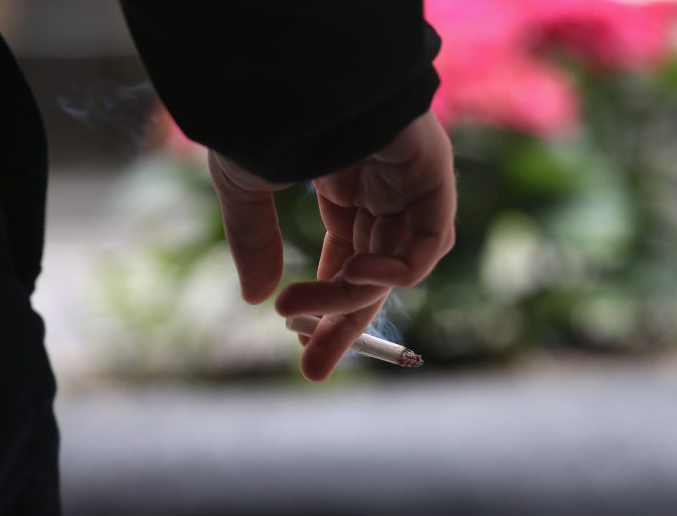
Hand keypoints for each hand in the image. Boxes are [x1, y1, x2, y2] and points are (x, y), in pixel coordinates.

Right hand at [208, 111, 455, 380]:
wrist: (289, 71)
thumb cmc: (265, 116)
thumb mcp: (244, 187)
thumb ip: (252, 240)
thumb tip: (254, 299)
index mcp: (341, 188)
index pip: (341, 259)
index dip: (323, 303)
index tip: (294, 340)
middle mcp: (379, 192)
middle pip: (370, 273)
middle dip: (342, 322)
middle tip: (312, 368)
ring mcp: (407, 185)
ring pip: (392, 265)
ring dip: (351, 296)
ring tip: (308, 313)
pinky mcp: (432, 175)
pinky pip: (427, 240)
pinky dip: (400, 267)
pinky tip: (363, 274)